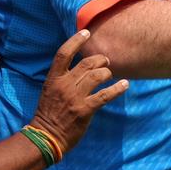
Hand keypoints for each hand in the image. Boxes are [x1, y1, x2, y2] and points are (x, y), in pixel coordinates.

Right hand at [30, 29, 127, 154]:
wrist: (46, 137)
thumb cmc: (48, 113)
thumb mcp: (50, 91)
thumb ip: (63, 79)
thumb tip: (80, 68)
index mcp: (53, 79)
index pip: (63, 54)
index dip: (75, 41)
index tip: (86, 32)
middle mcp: (64, 85)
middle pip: (86, 64)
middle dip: (99, 60)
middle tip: (105, 61)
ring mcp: (74, 98)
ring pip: (96, 76)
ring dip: (107, 73)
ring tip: (110, 75)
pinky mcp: (85, 110)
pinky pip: (105, 95)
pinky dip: (117, 88)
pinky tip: (124, 85)